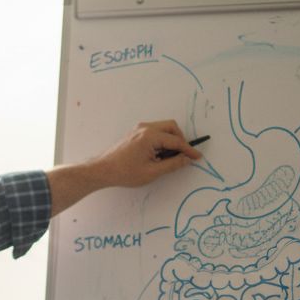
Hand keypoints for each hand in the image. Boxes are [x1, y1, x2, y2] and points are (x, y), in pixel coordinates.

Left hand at [46, 120, 202, 216]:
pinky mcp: (135, 133)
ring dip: (171, 140)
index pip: (176, 141)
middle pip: (172, 127)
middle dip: (181, 140)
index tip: (197, 157)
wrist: (103, 170)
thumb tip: (186, 159)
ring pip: (164, 128)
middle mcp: (145, 128)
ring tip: (170, 157)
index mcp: (150, 136)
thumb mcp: (152, 172)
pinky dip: (162, 140)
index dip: (189, 150)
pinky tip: (159, 154)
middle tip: (184, 156)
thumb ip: (172, 164)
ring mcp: (139, 129)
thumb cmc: (125, 172)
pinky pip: (155, 131)